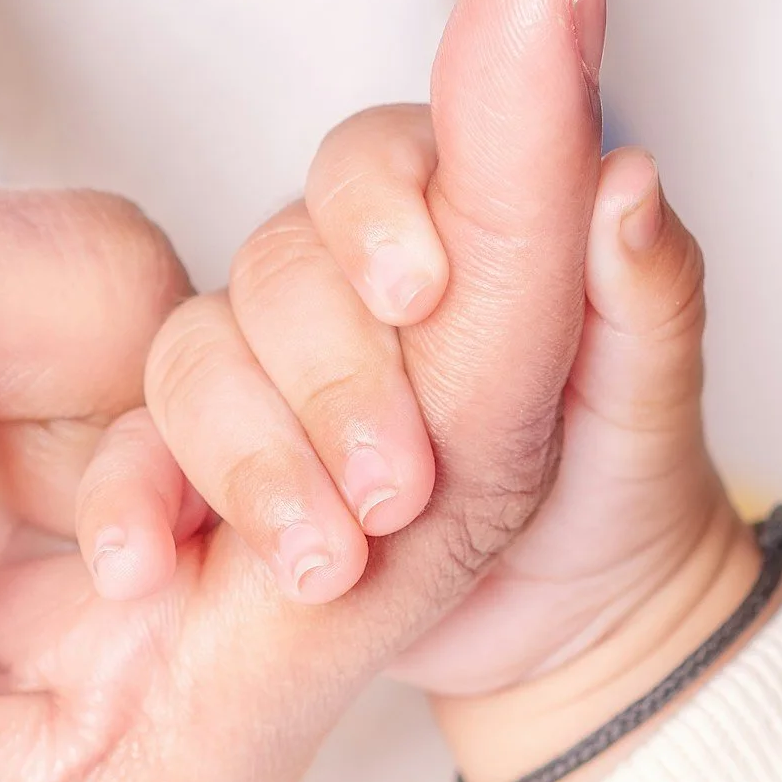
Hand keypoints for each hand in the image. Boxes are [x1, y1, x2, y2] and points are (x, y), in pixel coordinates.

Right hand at [95, 5, 766, 781]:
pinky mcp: (213, 458)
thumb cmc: (616, 479)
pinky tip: (147, 562)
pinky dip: (132, 502)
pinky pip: (136, 454)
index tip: (417, 295)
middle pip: (275, 262)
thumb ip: (647, 284)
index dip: (376, 213)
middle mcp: (344, 277)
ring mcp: (269, 365)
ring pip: (197, 354)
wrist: (568, 622)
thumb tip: (627, 179)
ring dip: (252, 458)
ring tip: (329, 561)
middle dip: (331, 377)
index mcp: (452, 219)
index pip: (373, 159)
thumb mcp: (649, 395)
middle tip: (399, 485)